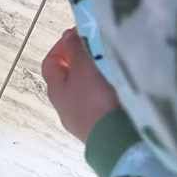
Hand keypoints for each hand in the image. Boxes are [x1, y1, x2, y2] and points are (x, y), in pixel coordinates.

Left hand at [41, 27, 121, 142]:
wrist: (118, 140)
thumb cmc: (95, 98)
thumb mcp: (83, 65)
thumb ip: (75, 48)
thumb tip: (68, 36)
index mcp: (55, 90)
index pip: (51, 62)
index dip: (63, 46)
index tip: (80, 35)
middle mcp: (66, 108)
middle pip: (71, 78)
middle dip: (85, 61)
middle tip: (101, 50)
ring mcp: (85, 122)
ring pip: (90, 92)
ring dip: (100, 78)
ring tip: (116, 67)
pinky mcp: (104, 131)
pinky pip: (105, 105)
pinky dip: (112, 94)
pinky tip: (125, 88)